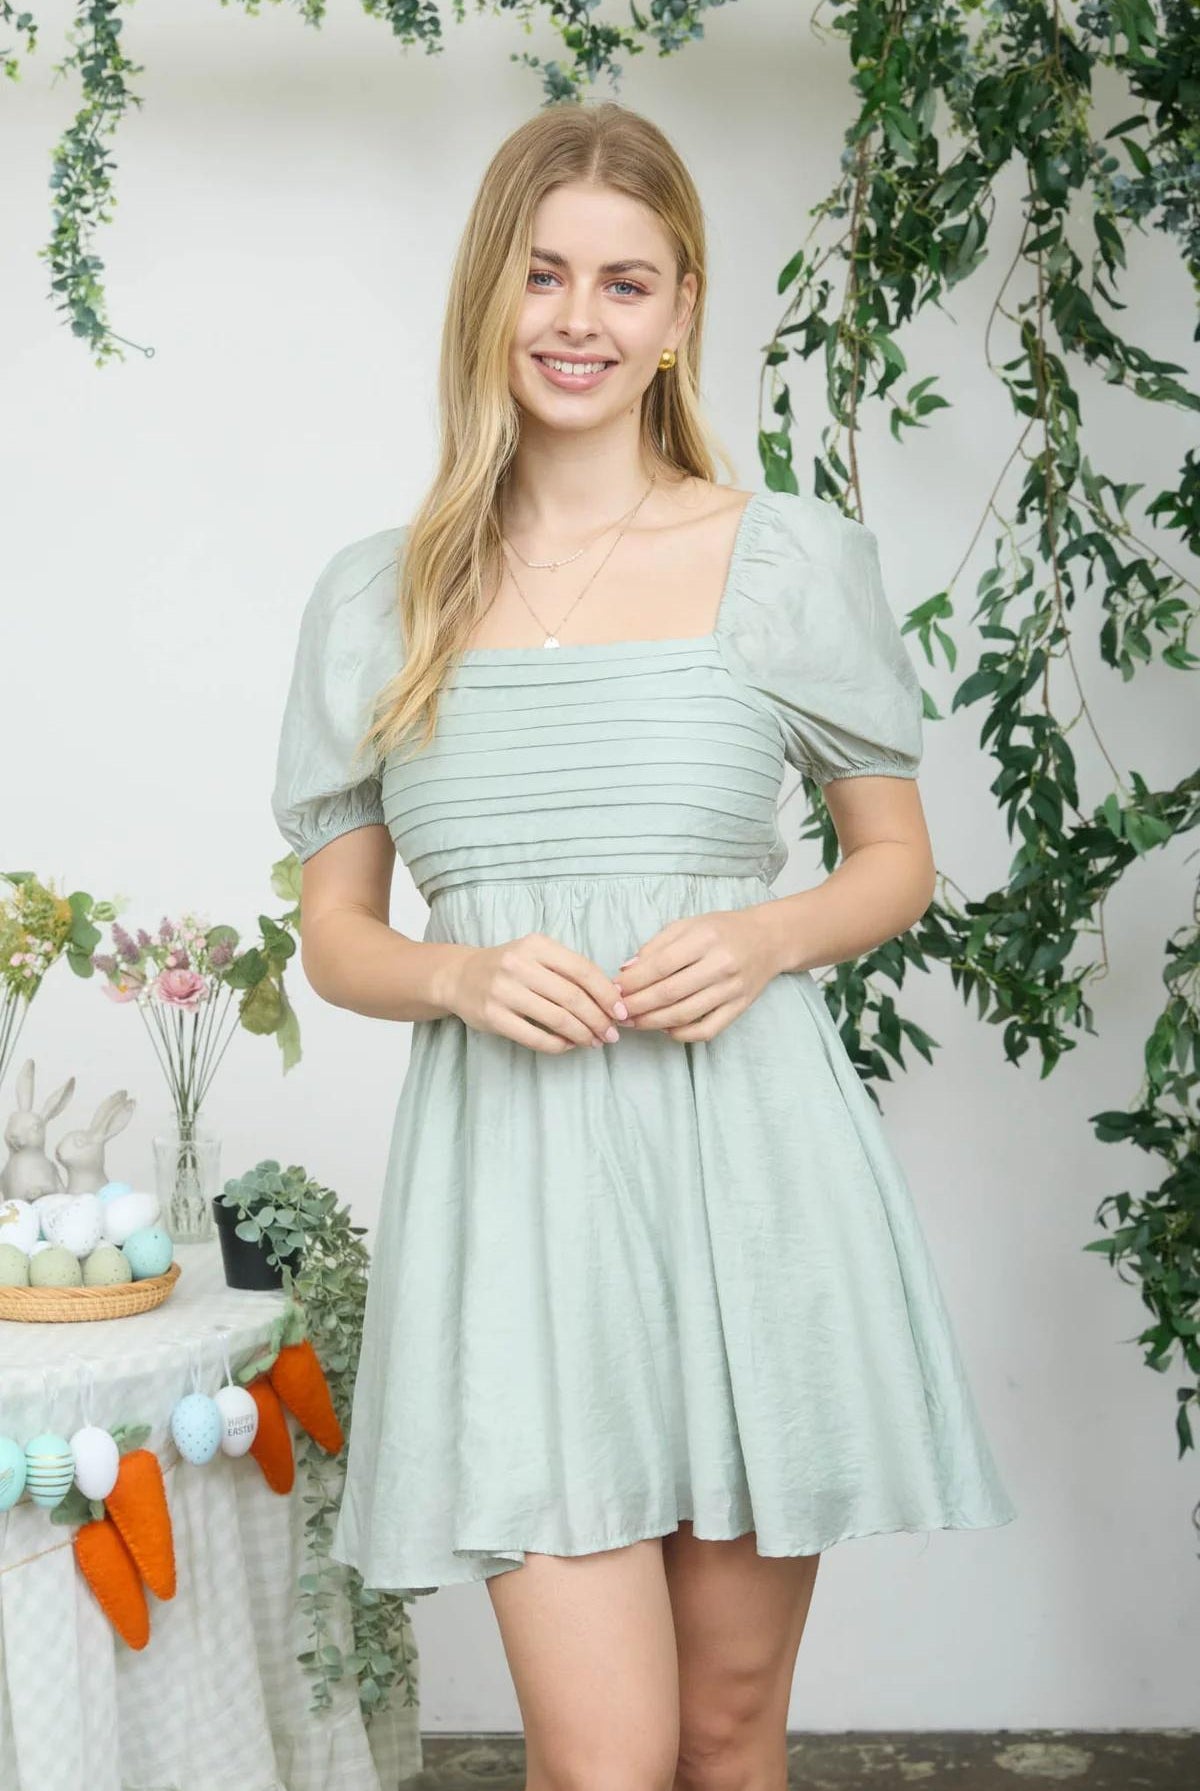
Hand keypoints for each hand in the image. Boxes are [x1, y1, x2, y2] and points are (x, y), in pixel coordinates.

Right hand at [443, 933, 627, 1054]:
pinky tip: (568, 1044)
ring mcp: (504, 992)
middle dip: (599, 1019)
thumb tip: (611, 999)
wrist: (460, 977)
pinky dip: (559, 1045)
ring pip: (558, 1019)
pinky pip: (536, 1037)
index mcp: (536, 945)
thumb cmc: (509, 966)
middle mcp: (519, 965)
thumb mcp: (537, 954)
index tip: (621, 1011)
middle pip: (573, 997)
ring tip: (594, 1041)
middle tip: (611, 1034)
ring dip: (583, 1034)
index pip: (583, 970)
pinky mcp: (493, 1017)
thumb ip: (568, 969)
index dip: (607, 994)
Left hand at [613, 908, 781, 1042]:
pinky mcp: (739, 1008)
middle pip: (670, 993)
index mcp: (705, 939)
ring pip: (685, 1014)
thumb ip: (656, 945)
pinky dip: (682, 1034)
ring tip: (633, 1022)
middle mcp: (721, 965)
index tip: (615, 989)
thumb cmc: (722, 930)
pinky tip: (665, 1029)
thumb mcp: (688, 925)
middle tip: (618, 1011)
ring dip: (652, 1022)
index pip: (661, 965)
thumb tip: (626, 970)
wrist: (768, 939)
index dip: (634, 981)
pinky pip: (707, 1030)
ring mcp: (732, 990)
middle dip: (637, 1005)